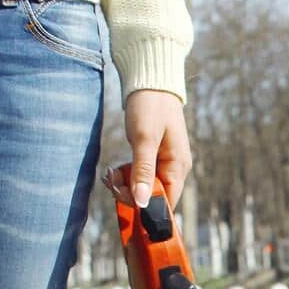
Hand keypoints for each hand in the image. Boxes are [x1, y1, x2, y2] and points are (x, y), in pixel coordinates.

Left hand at [106, 90, 191, 207]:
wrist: (150, 81)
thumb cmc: (150, 107)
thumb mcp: (144, 139)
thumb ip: (143, 171)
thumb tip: (142, 202)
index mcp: (178, 167)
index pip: (167, 202)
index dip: (147, 207)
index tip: (124, 199)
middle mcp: (175, 169)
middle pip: (154, 196)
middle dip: (130, 194)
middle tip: (111, 181)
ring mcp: (164, 163)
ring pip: (144, 187)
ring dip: (125, 185)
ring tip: (110, 174)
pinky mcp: (153, 157)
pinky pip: (140, 176)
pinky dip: (126, 176)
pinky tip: (114, 170)